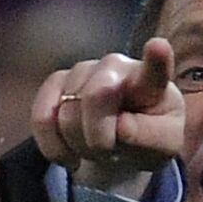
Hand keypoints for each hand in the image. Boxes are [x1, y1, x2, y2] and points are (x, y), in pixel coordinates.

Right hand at [31, 38, 183, 196]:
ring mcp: (82, 72)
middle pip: (95, 97)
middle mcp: (115, 66)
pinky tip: (70, 155)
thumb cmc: (146, 139)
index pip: (155, 68)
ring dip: (80, 146)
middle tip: (111, 153)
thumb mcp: (160, 147)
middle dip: (99, 139)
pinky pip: (42, 120)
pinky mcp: (55, 85)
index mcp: (151, 82)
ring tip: (97, 150)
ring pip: (67, 114)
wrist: (120, 144)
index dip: (156, 57)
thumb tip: (119, 127)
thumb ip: (146, 137)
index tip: (158, 47)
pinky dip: (54, 147)